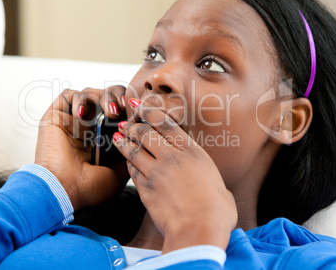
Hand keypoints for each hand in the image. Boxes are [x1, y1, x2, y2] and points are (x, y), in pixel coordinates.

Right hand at [35, 86, 129, 210]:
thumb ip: (130, 155)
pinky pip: (69, 95)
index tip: (138, 111)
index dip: (129, 105)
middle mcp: (89, 125)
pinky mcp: (56, 115)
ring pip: (91, 92)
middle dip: (118, 96)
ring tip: (110, 112)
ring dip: (103, 97)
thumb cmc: (89, 187)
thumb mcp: (120, 174)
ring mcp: (73, 120)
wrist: (63, 190)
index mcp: (104, 136)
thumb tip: (142, 138)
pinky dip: (79, 99)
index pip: (120, 109)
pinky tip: (83, 115)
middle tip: (124, 107)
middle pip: (107, 95)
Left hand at [114, 99, 237, 252]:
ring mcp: (155, 172)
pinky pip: (132, 171)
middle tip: (127, 123)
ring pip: (134, 150)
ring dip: (125, 142)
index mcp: (191, 151)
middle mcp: (171, 157)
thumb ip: (207, 177)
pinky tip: (127, 162)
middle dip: (134, 126)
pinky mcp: (145, 189)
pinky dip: (128, 164)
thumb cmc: (216, 210)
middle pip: (145, 134)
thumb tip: (211, 185)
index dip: (150, 112)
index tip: (140, 106)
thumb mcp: (217, 184)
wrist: (198, 230)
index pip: (165, 124)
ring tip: (118, 137)